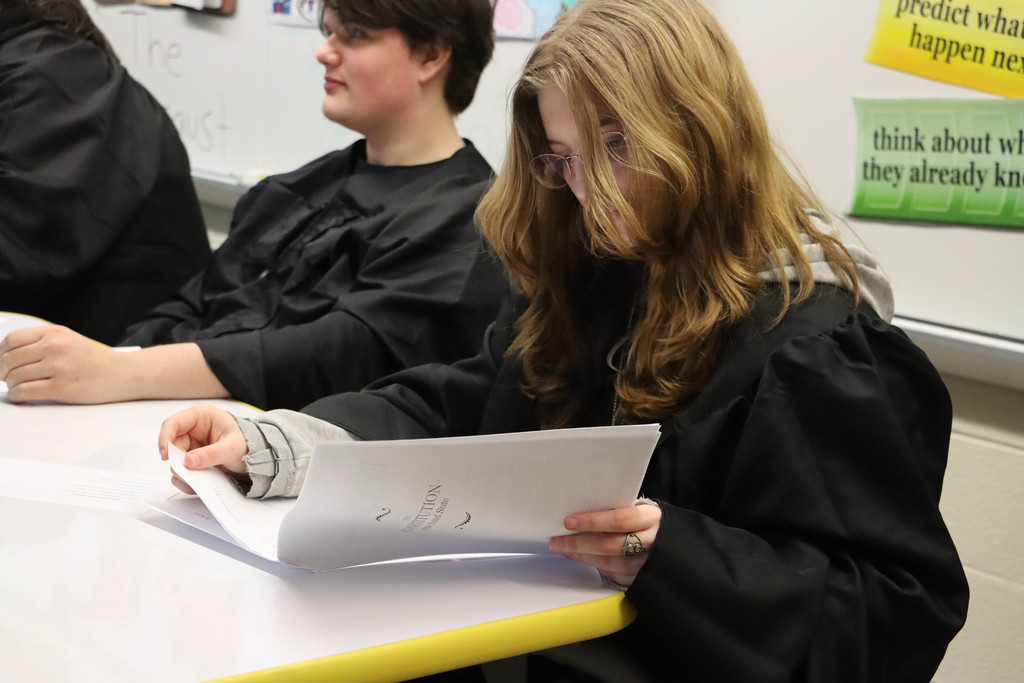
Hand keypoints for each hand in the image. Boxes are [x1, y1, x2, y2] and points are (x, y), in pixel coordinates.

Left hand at [0, 326, 126, 403]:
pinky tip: (23, 397)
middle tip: (7, 378)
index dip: (1, 354)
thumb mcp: (69, 340)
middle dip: (3, 372)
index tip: (3, 363)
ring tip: (19, 388)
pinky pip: (25, 392)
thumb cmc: (96, 361)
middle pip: (9, 359)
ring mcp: (58, 367)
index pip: (11, 340)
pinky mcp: (61, 387)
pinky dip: (18, 397)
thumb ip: (42, 343)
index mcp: (55, 333)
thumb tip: (9, 357)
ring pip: (14, 377)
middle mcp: (55, 347)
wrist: (123, 374)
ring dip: (11, 386)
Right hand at [158, 404, 248, 492]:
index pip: (172, 424)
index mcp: (200, 416)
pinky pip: (182, 472)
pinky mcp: (192, 460)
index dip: (165, 439)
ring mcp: (191, 446)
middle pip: (172, 447)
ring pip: (175, 462)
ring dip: (184, 474)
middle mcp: (192, 430)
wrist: (256, 457)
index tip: (165, 456)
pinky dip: (188, 480)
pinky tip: (201, 483)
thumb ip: (210, 454)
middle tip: (189, 475)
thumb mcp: (232, 448)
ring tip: (202, 479)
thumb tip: (188, 461)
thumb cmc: (247, 443)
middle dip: (178, 462)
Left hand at [548, 502, 660, 586]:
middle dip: (578, 543)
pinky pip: (614, 575)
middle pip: (609, 545)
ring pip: (609, 563)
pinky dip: (595, 567)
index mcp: (650, 518)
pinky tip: (583, 559)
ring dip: (582, 556)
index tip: (569, 522)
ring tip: (564, 549)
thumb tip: (584, 507)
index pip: (618, 519)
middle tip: (557, 540)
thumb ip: (620, 510)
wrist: (679, 545)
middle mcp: (651, 542)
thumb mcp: (642, 510)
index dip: (592, 521)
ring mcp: (647, 564)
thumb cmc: (653, 524)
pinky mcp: (642, 579)